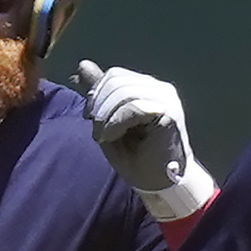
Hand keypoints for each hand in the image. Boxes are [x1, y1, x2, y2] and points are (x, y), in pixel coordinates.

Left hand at [76, 60, 214, 220]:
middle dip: (98, 105)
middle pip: (116, 80)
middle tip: (96, 132)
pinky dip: (114, 123)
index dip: (96, 93)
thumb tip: (82, 65)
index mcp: (148, 88)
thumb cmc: (136, 158)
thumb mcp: (109, 122)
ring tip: (103, 137)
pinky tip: (111, 137)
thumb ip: (99, 94)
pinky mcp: (168, 113)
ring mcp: (166, 99)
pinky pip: (132, 107)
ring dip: (105, 117)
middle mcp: (160, 89)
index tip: (89, 117)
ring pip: (122, 92)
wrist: (160, 185)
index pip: (115, 75)